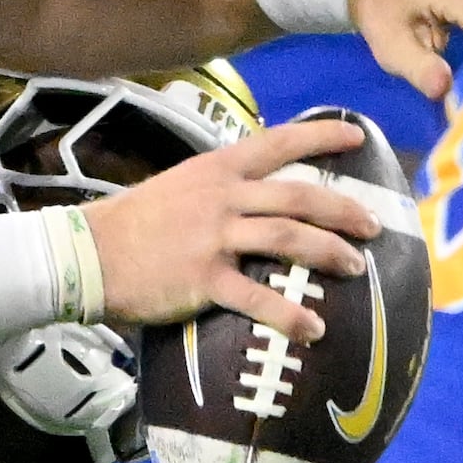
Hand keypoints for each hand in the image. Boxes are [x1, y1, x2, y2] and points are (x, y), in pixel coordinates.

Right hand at [84, 115, 382, 342]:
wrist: (88, 253)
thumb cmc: (135, 223)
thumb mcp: (180, 186)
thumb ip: (221, 188)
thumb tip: (259, 196)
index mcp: (217, 168)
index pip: (279, 142)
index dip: (322, 136)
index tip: (358, 134)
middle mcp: (222, 197)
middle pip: (299, 196)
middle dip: (343, 210)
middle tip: (374, 225)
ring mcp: (214, 237)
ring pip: (288, 238)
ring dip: (329, 253)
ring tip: (356, 268)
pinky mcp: (203, 278)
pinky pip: (257, 298)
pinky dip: (290, 314)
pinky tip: (314, 328)